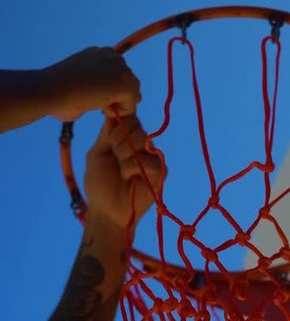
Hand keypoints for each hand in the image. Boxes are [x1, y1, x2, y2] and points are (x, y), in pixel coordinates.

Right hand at [45, 47, 140, 121]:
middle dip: (115, 96)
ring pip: (132, 92)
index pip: (116, 74)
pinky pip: (132, 103)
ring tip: (96, 103)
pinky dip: (119, 111)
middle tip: (93, 101)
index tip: (90, 93)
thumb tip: (94, 98)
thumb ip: (92, 84)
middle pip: (127, 81)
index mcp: (99, 52)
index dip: (107, 89)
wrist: (50, 88)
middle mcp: (112, 55)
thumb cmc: (56, 92)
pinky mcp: (126, 82)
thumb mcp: (77, 80)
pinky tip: (100, 106)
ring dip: (117, 103)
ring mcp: (121, 67)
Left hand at [84, 115, 162, 230]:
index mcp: (126, 139)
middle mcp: (141, 146)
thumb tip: (114, 110)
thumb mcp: (97, 153)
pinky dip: (135, 169)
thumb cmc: (99, 184)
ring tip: (121, 172)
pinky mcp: (160, 172)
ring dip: (126, 157)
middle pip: (137, 128)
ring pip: (144, 141)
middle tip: (115, 159)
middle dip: (120, 143)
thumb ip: (107, 133)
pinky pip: (151, 160)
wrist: (106, 210)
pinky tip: (130, 179)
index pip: (130, 118)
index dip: (119, 127)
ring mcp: (152, 157)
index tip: (109, 142)